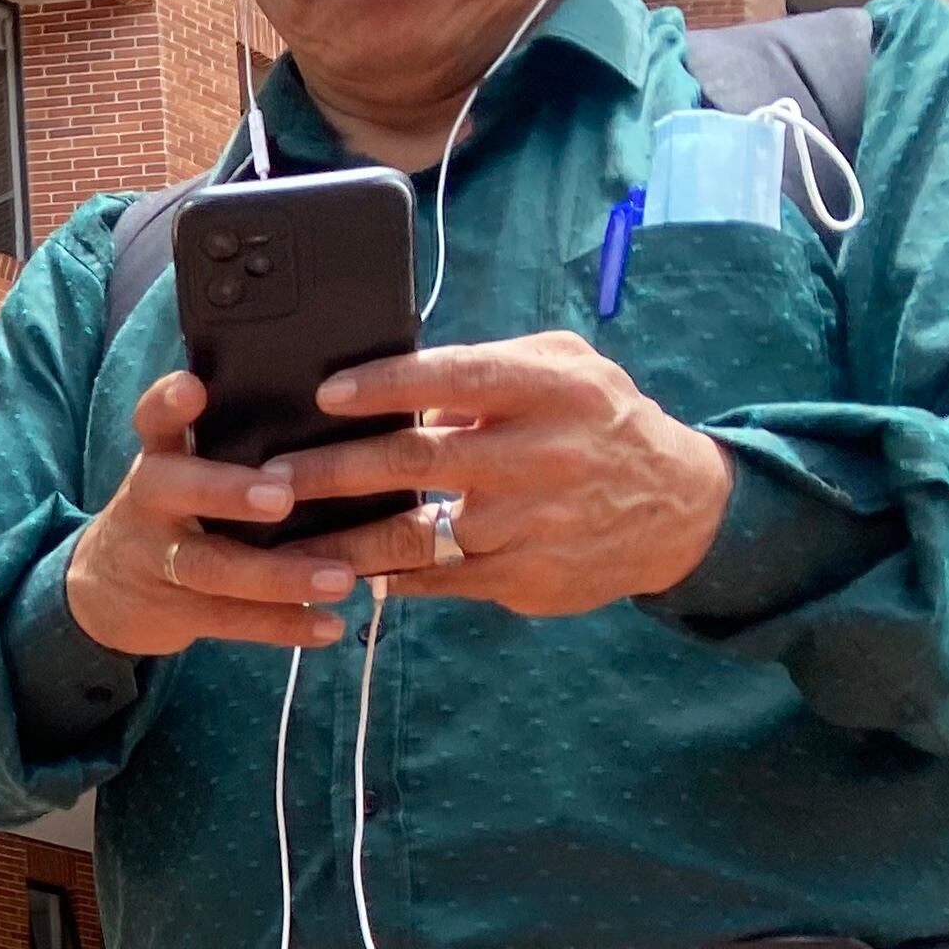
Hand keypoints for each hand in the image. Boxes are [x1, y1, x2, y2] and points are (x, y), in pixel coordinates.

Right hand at [62, 371, 357, 658]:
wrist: (104, 591)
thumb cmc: (175, 512)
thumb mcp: (181, 470)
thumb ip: (232, 443)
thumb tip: (342, 408)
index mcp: (160, 458)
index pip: (152, 421)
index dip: (167, 404)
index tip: (194, 389)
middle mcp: (150, 505)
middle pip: (176, 493)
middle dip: (226, 493)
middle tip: (282, 498)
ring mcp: (158, 561)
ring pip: (211, 567)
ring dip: (276, 574)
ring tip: (338, 579)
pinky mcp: (174, 610)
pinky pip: (230, 620)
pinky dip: (281, 624)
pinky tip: (328, 626)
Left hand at [273, 335, 735, 615]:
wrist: (679, 508)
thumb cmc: (599, 423)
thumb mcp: (566, 371)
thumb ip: (488, 368)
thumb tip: (399, 384)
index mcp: (552, 390)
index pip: (457, 378)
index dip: (387, 386)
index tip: (324, 394)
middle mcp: (541, 457)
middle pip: (418, 461)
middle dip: (334, 471)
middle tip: (270, 478)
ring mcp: (530, 525)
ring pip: (415, 536)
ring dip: (339, 541)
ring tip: (279, 540)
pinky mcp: (522, 578)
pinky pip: (433, 579)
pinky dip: (378, 577)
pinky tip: (331, 571)